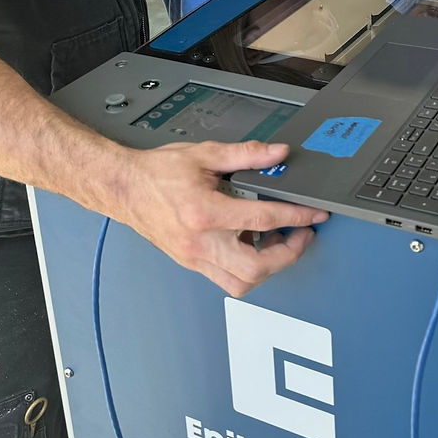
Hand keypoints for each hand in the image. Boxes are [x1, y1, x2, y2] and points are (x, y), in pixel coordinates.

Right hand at [113, 139, 327, 295]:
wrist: (123, 188)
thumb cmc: (157, 173)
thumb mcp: (205, 154)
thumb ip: (246, 154)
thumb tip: (277, 154)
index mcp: (205, 213)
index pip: (262, 220)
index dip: (296, 216)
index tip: (313, 214)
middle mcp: (200, 242)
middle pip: (255, 268)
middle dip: (287, 255)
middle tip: (302, 235)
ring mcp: (195, 258)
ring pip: (240, 283)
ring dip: (268, 268)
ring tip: (280, 243)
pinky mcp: (192, 263)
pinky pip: (226, 278)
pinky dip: (247, 267)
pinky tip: (253, 245)